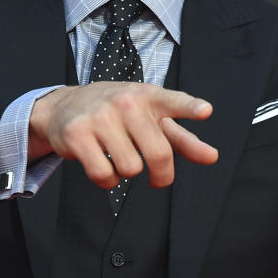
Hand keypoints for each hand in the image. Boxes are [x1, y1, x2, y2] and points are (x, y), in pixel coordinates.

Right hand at [28, 82, 217, 188]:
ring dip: (128, 173)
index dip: (190, 107)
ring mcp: (100, 116)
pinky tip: (103, 164)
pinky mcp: (77, 134)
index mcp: (149, 96)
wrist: (65, 106)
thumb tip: (211, 157)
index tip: (206, 110)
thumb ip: (182, 138)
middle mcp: (126, 102)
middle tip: (158, 178)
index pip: (174, 101)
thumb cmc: (118, 114)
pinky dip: (107, 180)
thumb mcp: (150, 118)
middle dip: (162, 175)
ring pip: (130, 168)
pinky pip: (103, 175)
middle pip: (158, 153)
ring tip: (119, 157)